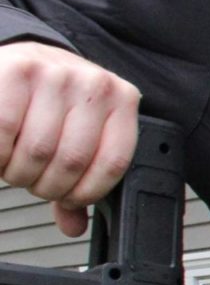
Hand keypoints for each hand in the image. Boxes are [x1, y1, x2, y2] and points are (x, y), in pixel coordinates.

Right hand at [0, 43, 141, 237]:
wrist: (17, 58)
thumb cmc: (49, 102)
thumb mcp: (76, 132)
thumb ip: (79, 177)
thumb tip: (73, 225)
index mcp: (122, 99)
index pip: (115, 163)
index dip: (86, 192)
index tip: (67, 197)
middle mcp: (94, 84)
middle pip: (72, 162)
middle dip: (45, 185)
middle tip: (32, 179)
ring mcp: (56, 74)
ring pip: (37, 152)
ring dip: (19, 172)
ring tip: (14, 164)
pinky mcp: (17, 72)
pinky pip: (5, 133)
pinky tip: (0, 151)